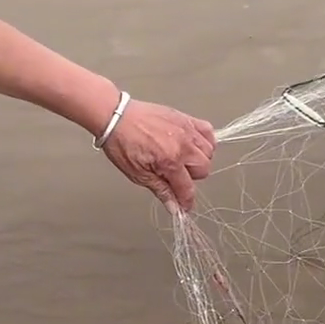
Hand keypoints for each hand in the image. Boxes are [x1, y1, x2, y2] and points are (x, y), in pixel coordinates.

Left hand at [100, 99, 216, 211]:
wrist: (115, 116)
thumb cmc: (121, 142)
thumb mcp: (138, 174)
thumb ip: (161, 190)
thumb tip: (174, 206)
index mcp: (170, 160)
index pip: (188, 188)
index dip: (186, 201)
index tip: (184, 205)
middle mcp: (183, 145)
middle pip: (204, 169)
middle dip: (192, 177)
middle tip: (176, 176)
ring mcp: (186, 130)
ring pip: (209, 151)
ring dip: (199, 159)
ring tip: (183, 159)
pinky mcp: (185, 118)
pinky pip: (207, 130)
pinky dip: (205, 140)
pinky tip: (193, 144)